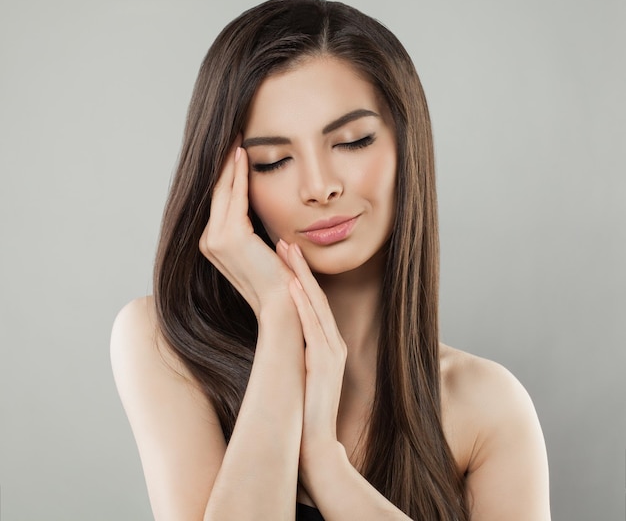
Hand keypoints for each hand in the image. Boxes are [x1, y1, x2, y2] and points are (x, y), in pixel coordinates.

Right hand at [199, 140, 293, 315]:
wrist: (282, 305)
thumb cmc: (279, 280)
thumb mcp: (262, 249)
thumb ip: (254, 229)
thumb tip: (261, 205)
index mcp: (215, 243)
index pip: (221, 200)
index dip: (226, 174)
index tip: (235, 150)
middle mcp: (209, 241)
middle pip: (217, 191)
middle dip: (224, 161)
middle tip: (232, 134)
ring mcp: (216, 240)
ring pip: (223, 190)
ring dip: (230, 161)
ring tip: (236, 137)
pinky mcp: (229, 237)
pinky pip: (235, 197)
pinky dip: (239, 174)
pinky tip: (243, 154)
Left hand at [276, 240, 346, 471]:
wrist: (314, 446)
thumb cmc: (303, 411)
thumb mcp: (300, 373)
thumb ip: (295, 352)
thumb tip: (279, 336)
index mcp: (326, 344)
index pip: (311, 303)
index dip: (299, 276)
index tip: (284, 253)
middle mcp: (332, 343)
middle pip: (315, 297)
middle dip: (300, 267)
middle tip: (285, 240)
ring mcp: (332, 352)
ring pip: (316, 306)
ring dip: (301, 277)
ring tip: (287, 251)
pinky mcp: (327, 364)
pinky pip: (315, 328)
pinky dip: (304, 305)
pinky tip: (292, 286)